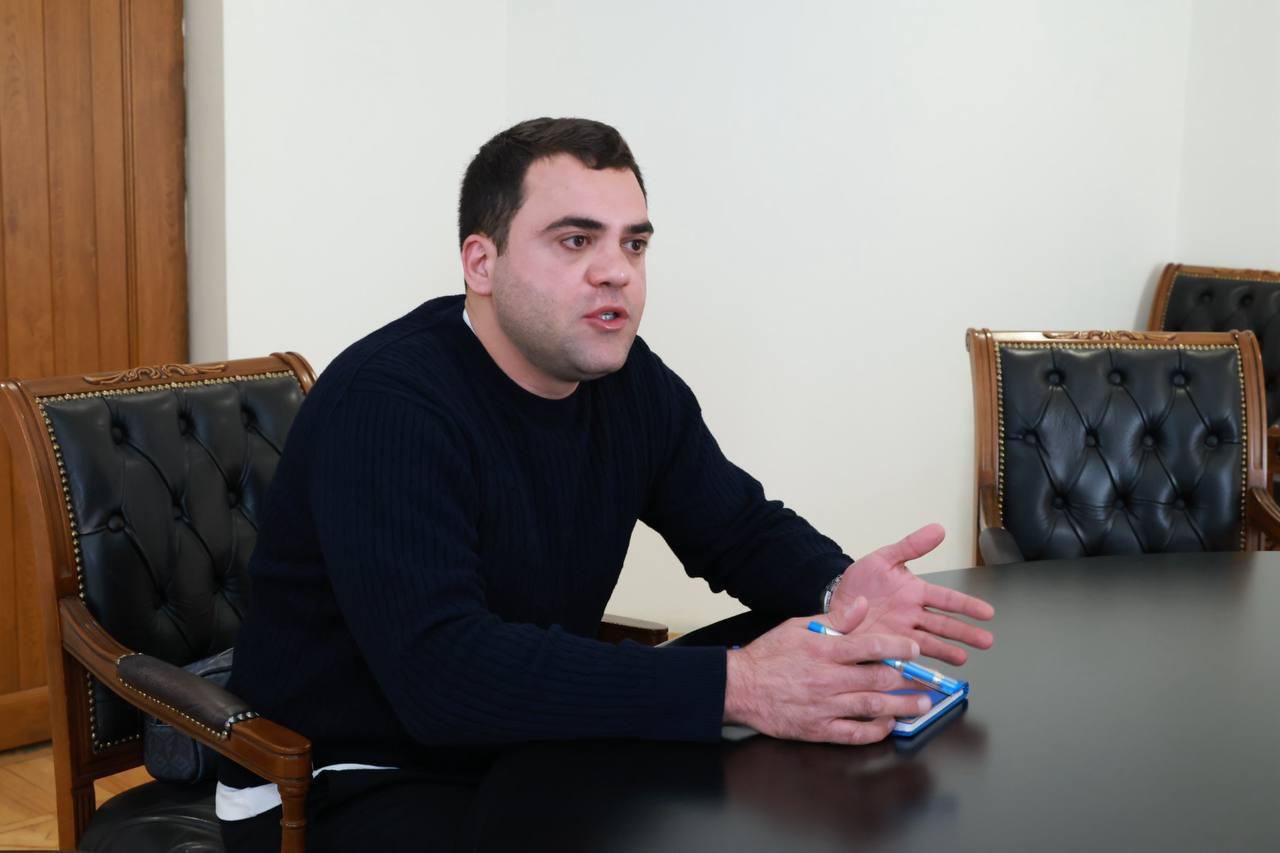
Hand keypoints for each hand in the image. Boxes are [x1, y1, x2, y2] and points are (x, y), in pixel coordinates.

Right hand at [724, 596, 929, 744]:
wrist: (739, 686)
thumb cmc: (768, 655)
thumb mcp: (798, 626)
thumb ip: (835, 619)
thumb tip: (863, 604)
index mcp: (824, 650)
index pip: (872, 646)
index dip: (899, 647)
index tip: (914, 649)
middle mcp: (827, 678)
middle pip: (879, 678)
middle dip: (908, 679)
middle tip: (926, 680)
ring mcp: (824, 706)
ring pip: (873, 707)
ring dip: (903, 706)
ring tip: (921, 704)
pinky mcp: (818, 729)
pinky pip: (854, 733)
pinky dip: (876, 731)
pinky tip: (888, 725)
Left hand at [830, 523, 994, 665]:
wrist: (836, 602)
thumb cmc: (861, 582)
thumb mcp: (884, 559)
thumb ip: (911, 546)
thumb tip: (938, 529)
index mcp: (915, 593)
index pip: (947, 599)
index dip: (967, 605)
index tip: (987, 612)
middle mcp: (913, 616)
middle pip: (944, 625)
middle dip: (966, 633)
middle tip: (986, 641)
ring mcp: (901, 634)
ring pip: (930, 643)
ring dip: (948, 651)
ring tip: (963, 658)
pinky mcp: (888, 648)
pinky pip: (906, 657)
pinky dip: (918, 665)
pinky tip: (929, 674)